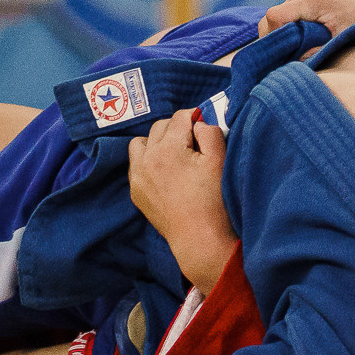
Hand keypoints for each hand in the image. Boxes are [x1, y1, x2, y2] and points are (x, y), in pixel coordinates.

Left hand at [126, 107, 236, 287]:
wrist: (199, 237)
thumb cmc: (213, 199)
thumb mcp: (219, 160)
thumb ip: (209, 132)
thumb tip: (198, 122)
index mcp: (168, 148)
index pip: (180, 117)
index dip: (195, 118)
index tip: (204, 126)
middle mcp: (147, 159)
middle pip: (160, 127)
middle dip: (177, 129)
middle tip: (194, 144)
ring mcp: (138, 176)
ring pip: (141, 143)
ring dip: (157, 142)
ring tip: (175, 156)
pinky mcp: (136, 191)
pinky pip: (136, 164)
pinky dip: (148, 161)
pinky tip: (166, 172)